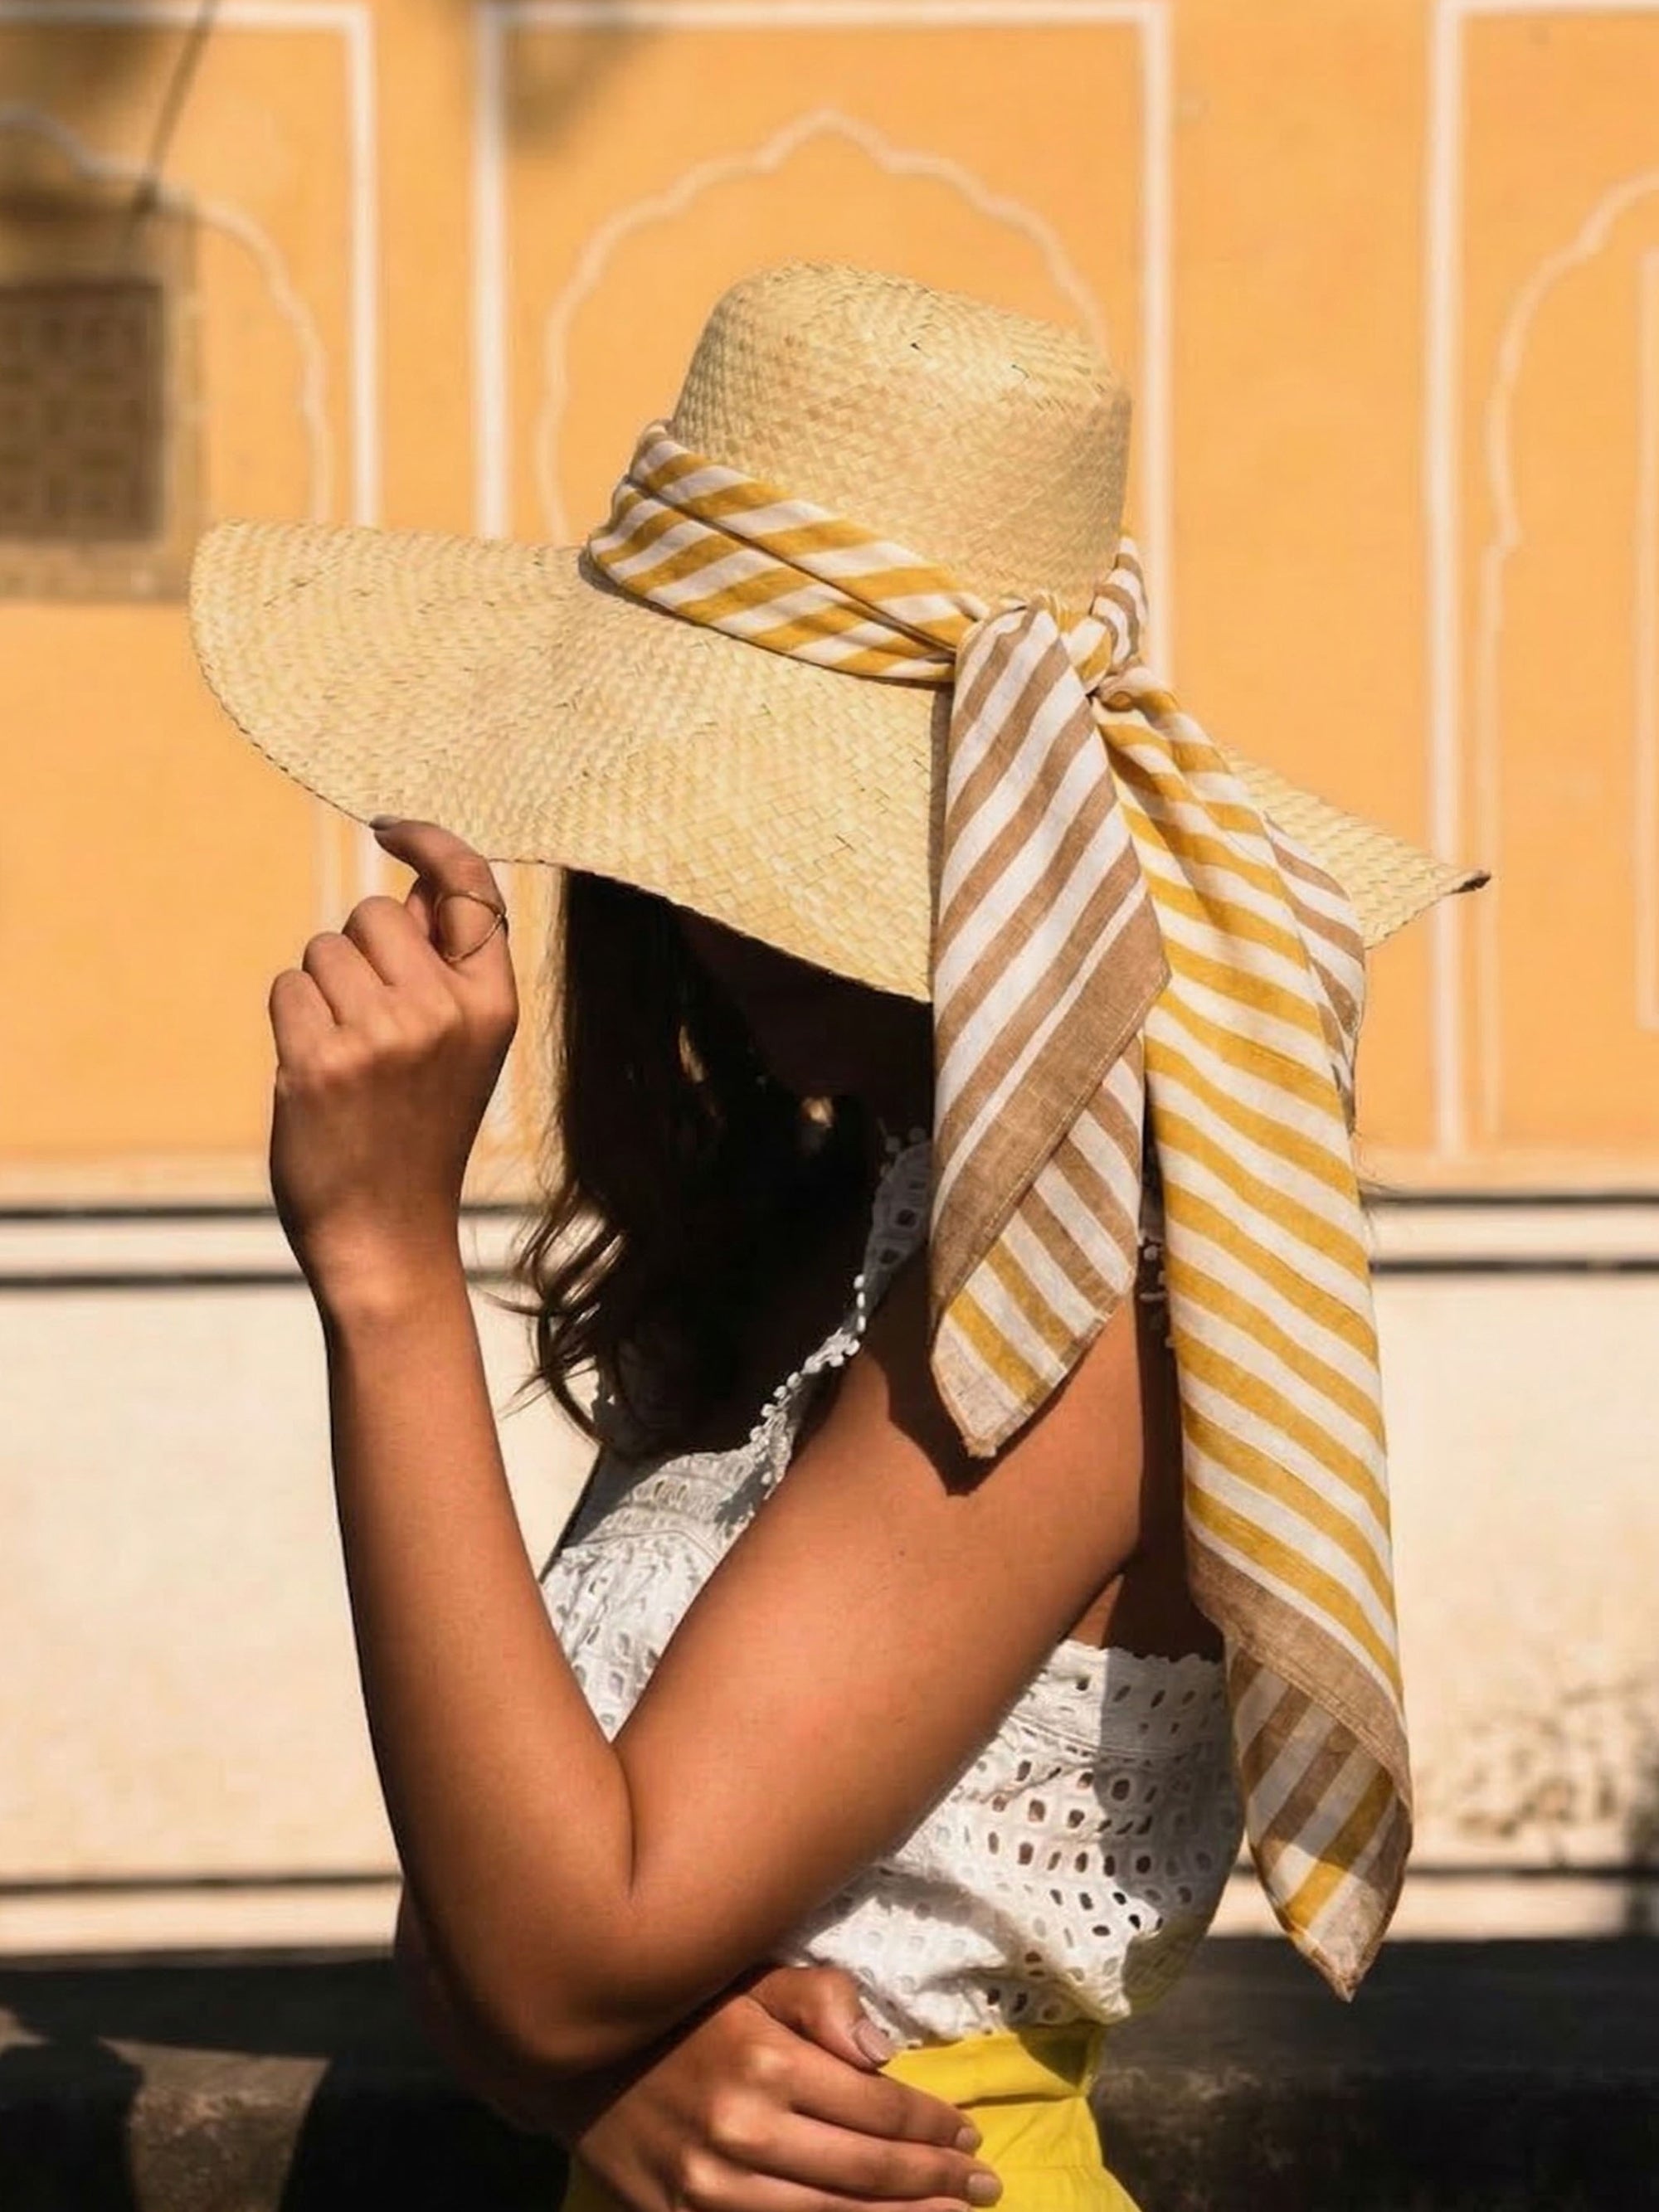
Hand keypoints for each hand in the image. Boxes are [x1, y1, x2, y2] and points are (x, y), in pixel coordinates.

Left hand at [266, 819, 517, 1302]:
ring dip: (320, 990)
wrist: (388, 1234)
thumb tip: (416, 882)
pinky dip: (291, 1022)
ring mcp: (383, 1035)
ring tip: (347, 1057)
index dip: (431, 843)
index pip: (470, 888)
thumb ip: (446, 968)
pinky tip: (316, 1074)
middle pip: (376, 912)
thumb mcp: (463, 1050)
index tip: (392, 827)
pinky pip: (288, 987)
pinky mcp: (321, 1059)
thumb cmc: (419, 1133)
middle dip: (359, 952)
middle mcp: (445, 1012)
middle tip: (371, 1025)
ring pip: (324, 949)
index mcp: (494, 1005)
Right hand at [395, 1896, 993, 2210]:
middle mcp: (742, 2130)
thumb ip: (818, 1999)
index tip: (968, 2134)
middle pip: (864, 2174)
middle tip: (986, 2188)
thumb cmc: (680, 2004)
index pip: (876, 2109)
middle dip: (935, 2184)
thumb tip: (884, 2054)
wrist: (570, 2049)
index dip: (931, 2127)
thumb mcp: (748, 1974)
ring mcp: (709, 2187)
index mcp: (764, 2060)